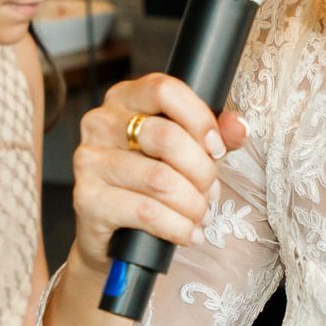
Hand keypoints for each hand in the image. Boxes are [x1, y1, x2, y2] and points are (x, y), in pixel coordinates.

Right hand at [69, 74, 247, 275]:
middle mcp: (100, 123)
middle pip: (167, 137)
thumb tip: (238, 127)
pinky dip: (177, 227)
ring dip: (192, 204)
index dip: (200, 119)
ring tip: (200, 216)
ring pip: (159, 179)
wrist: (112, 235)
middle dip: (201, 171)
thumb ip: (214, 134)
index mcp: (124, 99)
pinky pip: (146, 212)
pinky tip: (188, 234)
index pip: (165, 90)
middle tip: (209, 191)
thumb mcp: (185, 152)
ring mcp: (89, 161)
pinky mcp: (87, 199)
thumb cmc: (149, 184)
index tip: (216, 149)